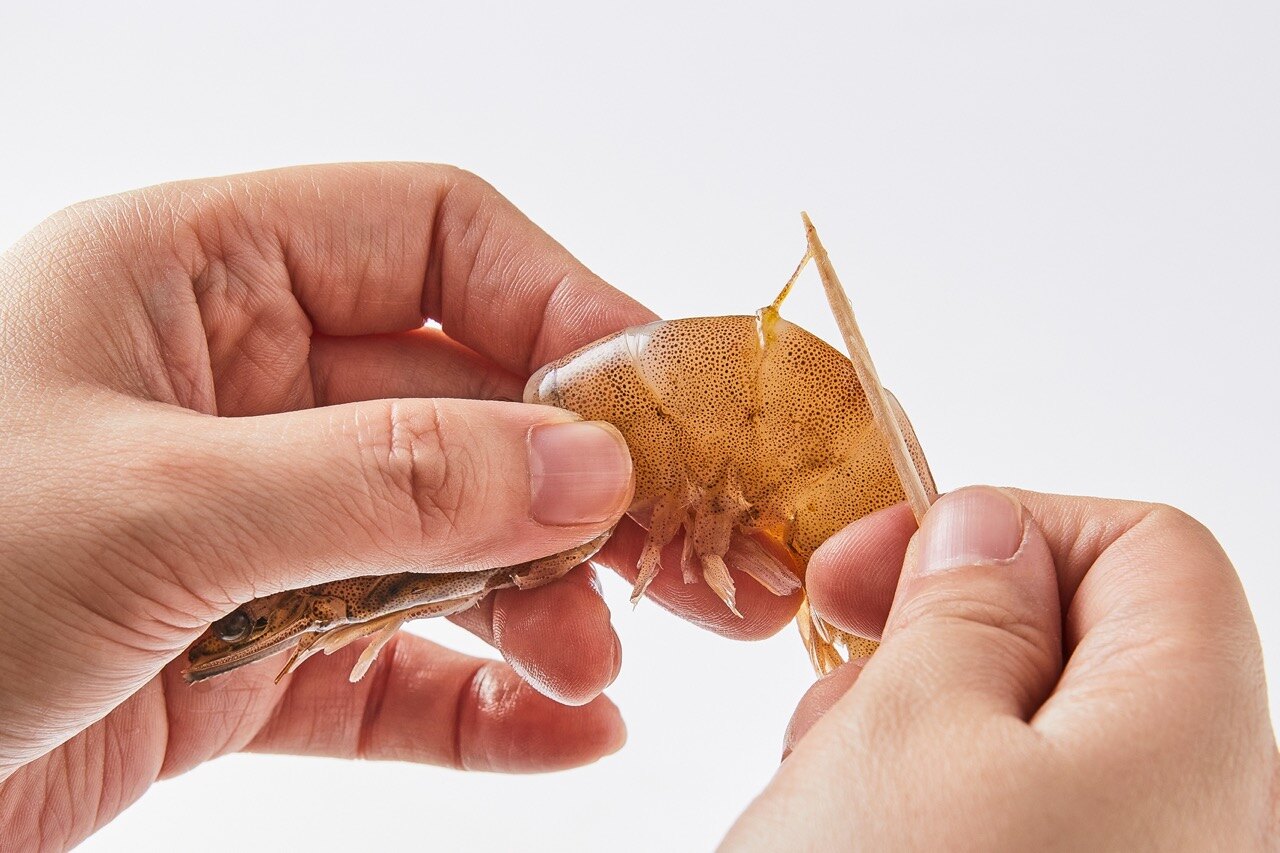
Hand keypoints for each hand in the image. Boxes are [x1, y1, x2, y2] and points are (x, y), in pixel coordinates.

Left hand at [0, 164, 796, 848]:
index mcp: (197, 279)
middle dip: (572, 484)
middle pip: (464, 403)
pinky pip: (396, 664)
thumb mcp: (155, 510)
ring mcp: (252, 523)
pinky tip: (566, 733)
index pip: (433, 239)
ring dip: (538, 602)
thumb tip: (590, 471)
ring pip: (443, 540)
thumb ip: (387, 483)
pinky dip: (482, 702)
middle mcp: (237, 389)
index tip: (655, 409)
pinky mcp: (246, 650)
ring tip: (602, 667)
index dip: (559, 305)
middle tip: (680, 560)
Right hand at [724, 487, 1277, 849]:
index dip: (1009, 524)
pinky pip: (1018, 810)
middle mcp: (1206, 817)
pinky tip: (847, 823)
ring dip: (917, 715)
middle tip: (836, 645)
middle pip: (1084, 639)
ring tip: (826, 772)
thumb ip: (966, 601)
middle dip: (942, 627)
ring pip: (1034, 730)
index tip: (884, 554)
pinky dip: (932, 791)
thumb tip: (988, 530)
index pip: (1147, 548)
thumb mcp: (907, 728)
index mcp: (1197, 742)